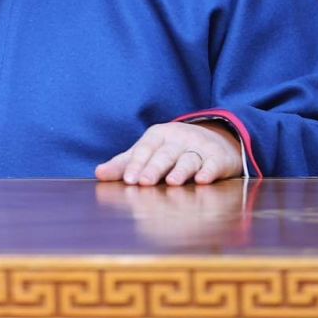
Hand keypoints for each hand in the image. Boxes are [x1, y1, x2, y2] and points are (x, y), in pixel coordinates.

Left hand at [95, 121, 242, 185]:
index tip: (128, 180)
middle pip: (164, 154)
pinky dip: (209, 171)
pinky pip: (214, 164)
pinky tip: (203, 180)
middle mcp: (179, 138)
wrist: (215, 141)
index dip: (136, 164)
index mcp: (158, 135)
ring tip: (172, 182)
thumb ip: (125, 164)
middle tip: (143, 182)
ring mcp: (200, 146)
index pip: (144, 149)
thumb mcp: (149, 153)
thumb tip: (98, 174)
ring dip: (180, 170)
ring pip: (188, 159)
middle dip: (154, 168)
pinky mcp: (219, 158)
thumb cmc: (172, 150)